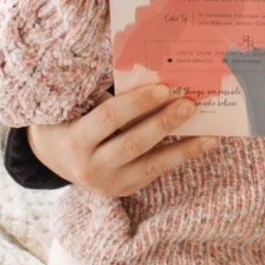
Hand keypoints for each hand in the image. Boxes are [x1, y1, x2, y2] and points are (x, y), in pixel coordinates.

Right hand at [27, 84, 216, 196]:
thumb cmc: (73, 118)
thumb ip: (108, 95)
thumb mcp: (79, 106)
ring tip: (209, 133)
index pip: (109, 118)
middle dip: (164, 123)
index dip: (137, 103)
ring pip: (150, 165)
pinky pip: (155, 172)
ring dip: (183, 148)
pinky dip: (180, 156)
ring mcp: (107, 184)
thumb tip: (156, 73)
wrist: (55, 157)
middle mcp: (89, 168)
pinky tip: (203, 143)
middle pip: (132, 143)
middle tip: (190, 104)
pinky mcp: (124, 190)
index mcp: (74, 141)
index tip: (164, 88)